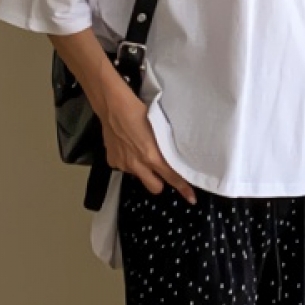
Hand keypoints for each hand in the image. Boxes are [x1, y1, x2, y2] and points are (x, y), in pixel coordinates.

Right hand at [100, 84, 196, 203]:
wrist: (113, 106)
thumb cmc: (139, 112)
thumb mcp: (158, 130)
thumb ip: (164, 148)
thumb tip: (173, 158)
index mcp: (152, 156)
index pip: (172, 177)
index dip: (183, 188)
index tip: (192, 198)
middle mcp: (137, 165)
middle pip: (155, 188)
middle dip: (160, 182)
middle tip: (161, 170)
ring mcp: (123, 165)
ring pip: (139, 176)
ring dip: (143, 170)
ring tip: (140, 151)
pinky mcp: (112, 161)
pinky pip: (124, 167)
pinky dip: (128, 162)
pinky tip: (127, 148)